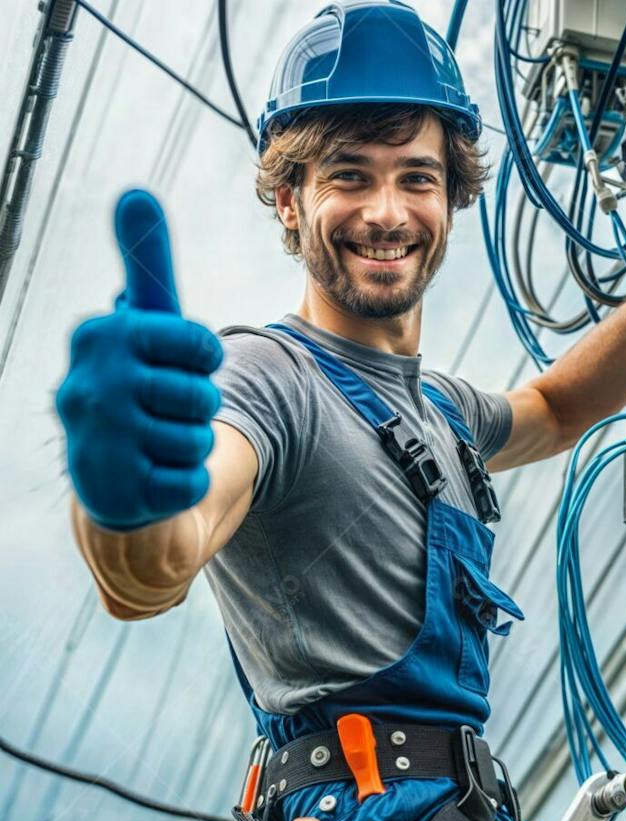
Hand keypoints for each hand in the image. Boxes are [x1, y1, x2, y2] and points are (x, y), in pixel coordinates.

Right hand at [56, 189, 222, 530]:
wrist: (109, 475)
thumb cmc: (137, 386)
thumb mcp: (142, 328)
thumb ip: (146, 268)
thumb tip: (136, 192)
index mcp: (101, 337)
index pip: (197, 342)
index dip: (203, 359)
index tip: (182, 363)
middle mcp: (90, 386)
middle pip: (202, 396)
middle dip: (198, 407)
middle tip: (166, 410)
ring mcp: (100, 442)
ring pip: (199, 441)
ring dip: (191, 444)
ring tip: (158, 441)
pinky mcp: (118, 491)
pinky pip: (191, 483)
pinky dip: (185, 482)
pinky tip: (155, 475)